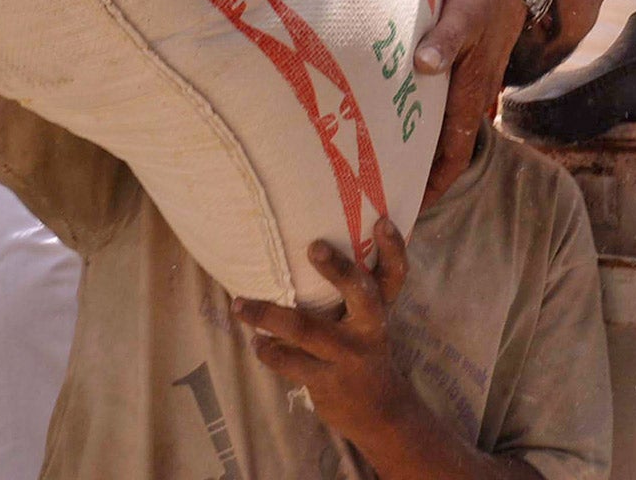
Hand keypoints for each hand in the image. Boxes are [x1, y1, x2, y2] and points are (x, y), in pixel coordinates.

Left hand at [232, 218, 416, 448]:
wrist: (379, 412)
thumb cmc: (363, 346)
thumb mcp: (369, 317)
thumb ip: (355, 286)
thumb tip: (309, 234)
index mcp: (382, 307)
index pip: (395, 274)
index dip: (393, 248)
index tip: (382, 221)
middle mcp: (370, 328)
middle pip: (361, 295)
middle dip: (339, 270)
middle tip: (315, 246)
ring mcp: (348, 356)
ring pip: (307, 330)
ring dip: (269, 316)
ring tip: (240, 305)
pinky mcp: (327, 382)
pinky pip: (292, 363)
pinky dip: (270, 352)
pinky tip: (256, 342)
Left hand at [413, 0, 526, 205]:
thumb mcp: (461, 14)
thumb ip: (443, 40)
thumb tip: (424, 65)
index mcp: (470, 89)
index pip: (453, 153)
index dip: (434, 184)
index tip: (412, 209)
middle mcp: (473, 91)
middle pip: (449, 149)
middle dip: (425, 176)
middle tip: (390, 195)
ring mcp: (472, 78)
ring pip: (448, 128)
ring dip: (426, 150)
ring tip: (393, 165)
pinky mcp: (468, 63)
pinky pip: (447, 105)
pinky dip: (429, 120)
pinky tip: (406, 117)